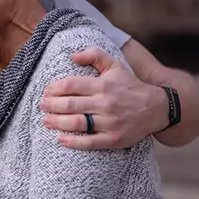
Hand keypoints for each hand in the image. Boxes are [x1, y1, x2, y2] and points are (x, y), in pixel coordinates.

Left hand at [39, 47, 167, 149]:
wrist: (157, 108)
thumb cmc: (130, 86)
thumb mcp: (115, 65)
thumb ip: (94, 55)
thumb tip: (72, 56)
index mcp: (103, 85)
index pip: (71, 85)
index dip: (55, 89)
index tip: (46, 92)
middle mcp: (106, 103)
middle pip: (70, 105)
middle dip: (51, 106)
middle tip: (42, 106)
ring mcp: (110, 123)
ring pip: (77, 123)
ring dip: (57, 123)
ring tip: (45, 121)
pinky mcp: (113, 139)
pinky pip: (89, 143)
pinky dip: (73, 142)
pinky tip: (60, 139)